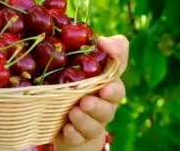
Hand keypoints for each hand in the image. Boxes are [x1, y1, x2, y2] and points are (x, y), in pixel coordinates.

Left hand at [53, 35, 128, 150]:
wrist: (63, 115)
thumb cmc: (77, 84)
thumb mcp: (85, 65)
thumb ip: (101, 51)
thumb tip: (104, 40)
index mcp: (105, 88)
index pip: (116, 87)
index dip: (113, 89)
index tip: (105, 88)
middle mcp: (102, 108)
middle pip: (107, 110)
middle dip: (98, 106)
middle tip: (85, 102)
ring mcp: (90, 124)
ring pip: (93, 126)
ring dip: (84, 120)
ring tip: (73, 113)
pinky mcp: (76, 137)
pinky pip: (78, 139)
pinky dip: (73, 134)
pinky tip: (66, 129)